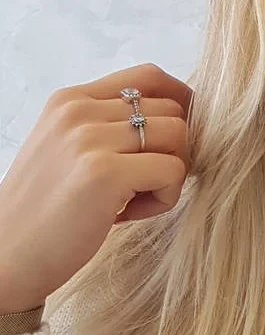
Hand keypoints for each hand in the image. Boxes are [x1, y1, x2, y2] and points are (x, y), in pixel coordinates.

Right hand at [0, 63, 192, 313]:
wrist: (5, 258)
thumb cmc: (44, 210)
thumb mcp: (66, 147)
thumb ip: (108, 124)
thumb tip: (177, 114)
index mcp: (70, 99)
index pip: (147, 75)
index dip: (177, 101)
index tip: (173, 137)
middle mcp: (78, 110)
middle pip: (170, 107)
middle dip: (172, 148)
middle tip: (140, 184)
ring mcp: (89, 139)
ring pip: (178, 134)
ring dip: (170, 173)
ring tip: (133, 199)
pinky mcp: (104, 173)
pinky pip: (173, 170)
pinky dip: (164, 197)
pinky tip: (127, 214)